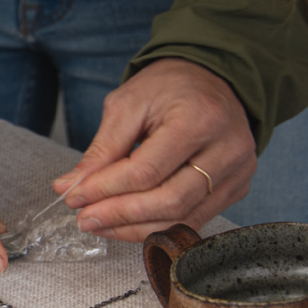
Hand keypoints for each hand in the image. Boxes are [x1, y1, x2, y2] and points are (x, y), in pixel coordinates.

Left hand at [54, 58, 255, 239]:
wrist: (211, 79)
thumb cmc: (168, 87)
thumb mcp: (127, 104)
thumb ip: (101, 149)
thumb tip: (70, 187)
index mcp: (199, 119)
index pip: (146, 171)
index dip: (105, 189)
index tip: (73, 197)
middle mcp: (227, 149)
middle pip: (169, 201)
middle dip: (120, 214)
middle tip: (85, 218)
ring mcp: (237, 172)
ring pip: (183, 217)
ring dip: (135, 228)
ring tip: (100, 224)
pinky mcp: (237, 187)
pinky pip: (194, 219)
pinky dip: (157, 226)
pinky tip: (127, 224)